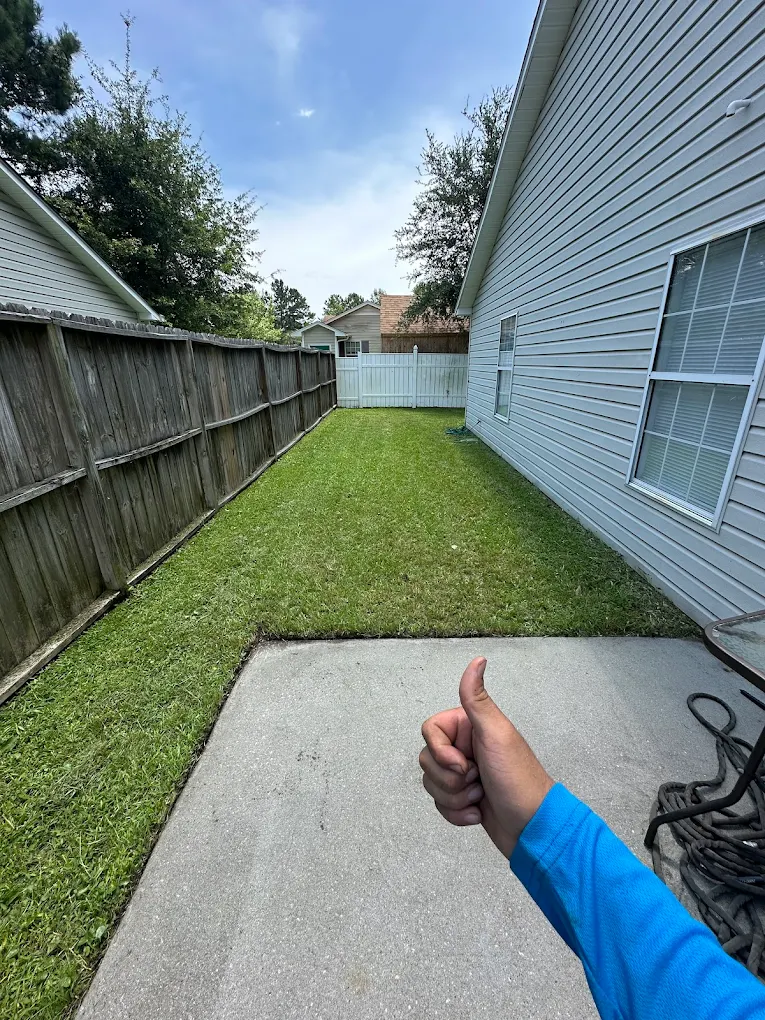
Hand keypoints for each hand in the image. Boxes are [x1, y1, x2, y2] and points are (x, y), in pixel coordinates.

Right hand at [419, 657, 553, 858]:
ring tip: (481, 797)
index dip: (440, 751)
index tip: (462, 762)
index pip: (429, 731)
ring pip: (431, 783)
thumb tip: (478, 659)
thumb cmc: (517, 779)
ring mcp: (463, 774)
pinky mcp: (463, 798)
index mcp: (469, 726)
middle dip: (449, 779)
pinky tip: (479, 813)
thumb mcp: (495, 735)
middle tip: (477, 779)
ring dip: (454, 798)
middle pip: (427, 759)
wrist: (533, 827)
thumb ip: (477, 699)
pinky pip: (440, 804)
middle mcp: (465, 747)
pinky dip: (457, 814)